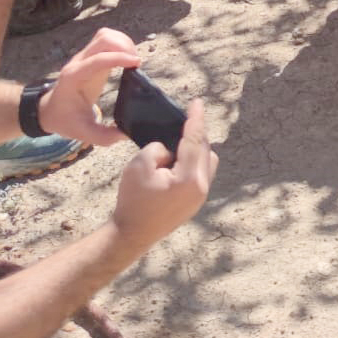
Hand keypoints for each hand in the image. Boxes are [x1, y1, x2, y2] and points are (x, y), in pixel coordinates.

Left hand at [38, 28, 142, 147]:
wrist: (49, 110)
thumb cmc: (65, 119)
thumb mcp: (82, 132)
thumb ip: (103, 136)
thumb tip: (125, 134)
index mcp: (74, 78)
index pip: (97, 59)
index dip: (118, 58)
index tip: (137, 64)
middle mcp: (78, 63)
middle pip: (102, 39)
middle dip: (123, 46)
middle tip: (136, 63)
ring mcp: (83, 57)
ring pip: (104, 35)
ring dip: (122, 42)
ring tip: (133, 59)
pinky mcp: (90, 56)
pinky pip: (105, 40)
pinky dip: (119, 43)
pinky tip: (126, 58)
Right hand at [110, 99, 217, 250]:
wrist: (131, 235)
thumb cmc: (133, 201)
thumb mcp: (140, 165)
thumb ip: (159, 148)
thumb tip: (170, 149)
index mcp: (190, 178)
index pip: (195, 140)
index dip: (196, 119)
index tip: (197, 102)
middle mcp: (201, 187)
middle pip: (205, 150)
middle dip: (196, 134)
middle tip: (184, 121)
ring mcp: (200, 198)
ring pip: (206, 163)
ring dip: (196, 150)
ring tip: (178, 143)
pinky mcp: (194, 203)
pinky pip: (200, 175)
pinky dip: (192, 164)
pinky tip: (177, 161)